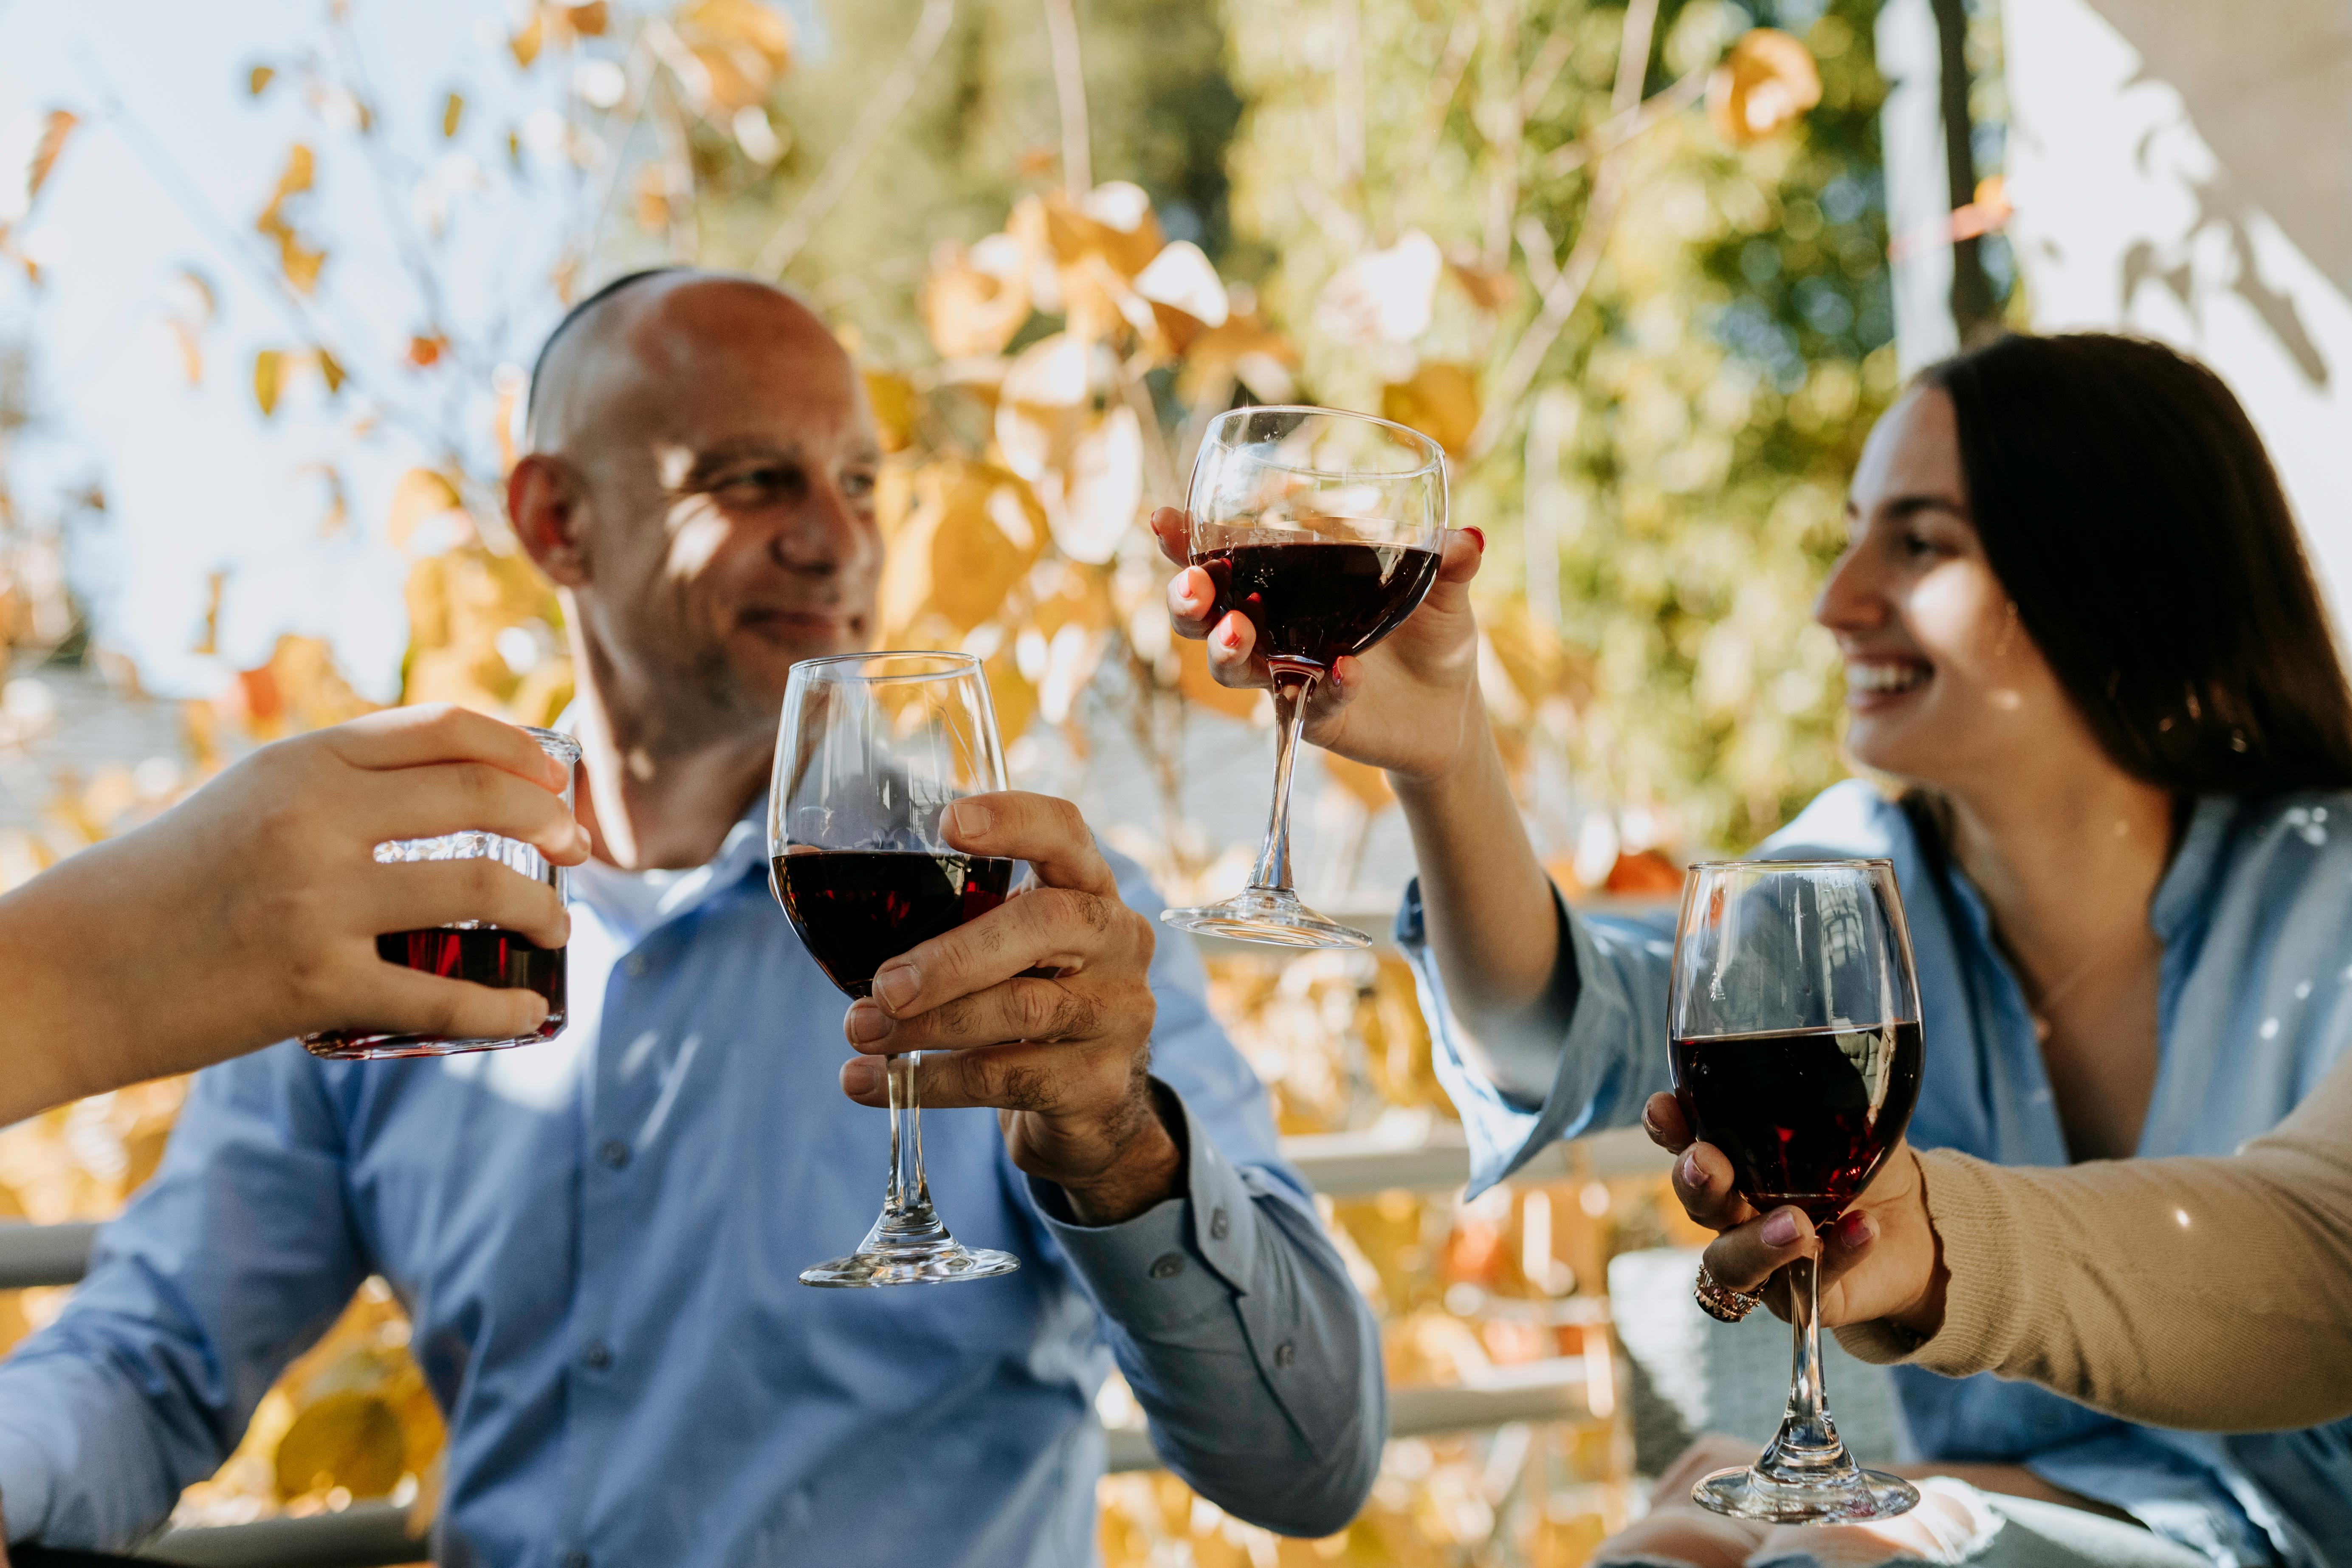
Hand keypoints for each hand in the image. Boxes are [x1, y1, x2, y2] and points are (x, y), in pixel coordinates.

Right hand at [0, 704, 589, 1121]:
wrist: (72, 970)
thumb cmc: (171, 882)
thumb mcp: (250, 799)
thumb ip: (340, 786)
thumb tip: (454, 788)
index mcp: (301, 762)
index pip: (444, 728)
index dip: (520, 749)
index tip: (556, 777)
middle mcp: (315, 819)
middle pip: (483, 800)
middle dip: (551, 824)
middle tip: (576, 850)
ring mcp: (319, 904)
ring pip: (483, 890)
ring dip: (544, 909)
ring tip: (558, 924)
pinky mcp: (317, 987)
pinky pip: (443, 997)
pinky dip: (503, 1008)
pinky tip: (529, 1010)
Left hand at [838, 791, 1177, 1224]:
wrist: (1089, 1107)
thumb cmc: (1021, 998)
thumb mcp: (994, 947)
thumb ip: (928, 913)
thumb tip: (798, 866)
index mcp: (1088, 888)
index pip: (1067, 832)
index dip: (1015, 820)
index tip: (950, 824)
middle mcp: (1118, 940)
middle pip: (1048, 923)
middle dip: (956, 953)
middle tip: (886, 984)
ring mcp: (1118, 1012)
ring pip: (1023, 1008)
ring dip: (931, 1024)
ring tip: (860, 1031)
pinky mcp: (1099, 1082)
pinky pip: (1008, 1077)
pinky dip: (931, 1083)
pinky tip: (873, 1084)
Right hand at [1152, 507, 1487, 784]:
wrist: (1454, 709)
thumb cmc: (1431, 636)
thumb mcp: (1444, 589)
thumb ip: (1450, 560)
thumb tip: (1470, 536)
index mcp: (1287, 585)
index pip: (1225, 558)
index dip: (1186, 541)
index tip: (1163, 521)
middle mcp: (1274, 630)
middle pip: (1204, 615)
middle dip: (1187, 600)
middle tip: (1194, 588)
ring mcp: (1290, 675)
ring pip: (1233, 666)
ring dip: (1226, 647)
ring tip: (1239, 632)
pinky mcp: (1318, 716)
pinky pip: (1308, 703)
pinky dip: (1326, 686)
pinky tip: (1345, 671)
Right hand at [1642, 1092, 1946, 1338]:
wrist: (1921, 1221)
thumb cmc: (1868, 1159)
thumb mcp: (1847, 1115)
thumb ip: (1824, 1091)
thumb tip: (1826, 1041)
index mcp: (1733, 1157)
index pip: (1683, 1140)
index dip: (1666, 1127)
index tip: (1664, 1108)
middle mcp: (1736, 1211)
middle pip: (1696, 1203)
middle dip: (1694, 1184)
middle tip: (1707, 1164)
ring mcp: (1765, 1261)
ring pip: (1731, 1264)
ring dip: (1757, 1242)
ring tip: (1799, 1223)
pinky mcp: (1805, 1298)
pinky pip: (1809, 1286)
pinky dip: (1837, 1254)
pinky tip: (1863, 1229)